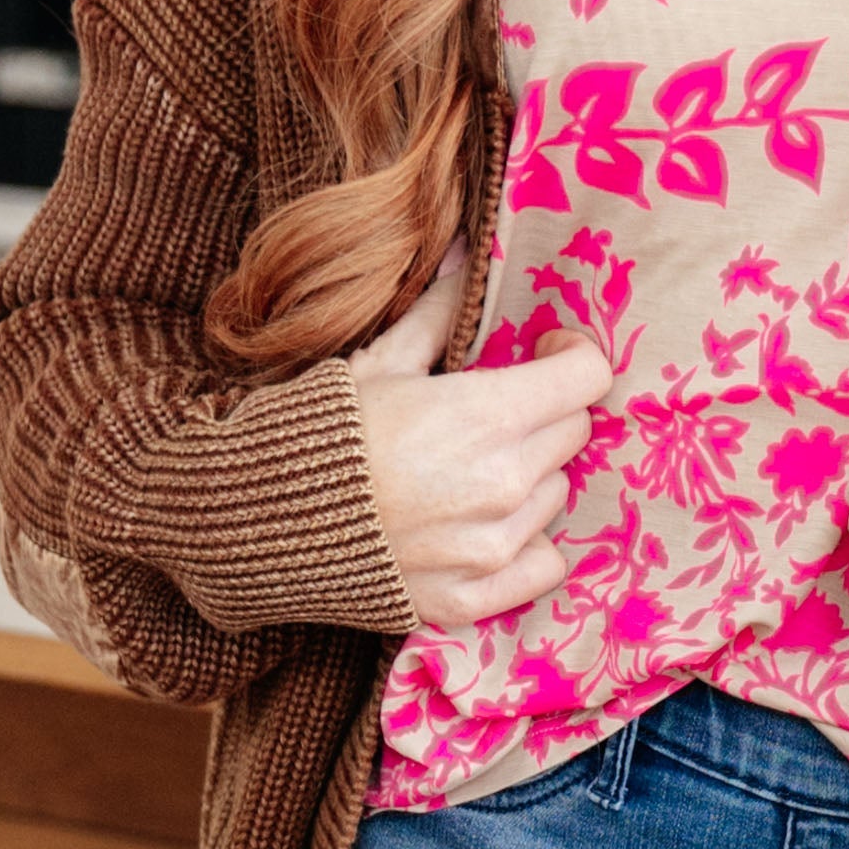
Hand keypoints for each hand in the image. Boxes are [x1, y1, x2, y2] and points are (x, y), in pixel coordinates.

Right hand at [346, 257, 609, 630]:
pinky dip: (524, 543)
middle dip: (544, 413)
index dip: (571, 355)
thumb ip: (438, 310)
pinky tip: (483, 527)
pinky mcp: (475, 595)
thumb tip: (468, 253)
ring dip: (530, 476)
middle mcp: (504, 484)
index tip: (545, 353)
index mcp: (487, 415)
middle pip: (572, 434)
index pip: (586, 378)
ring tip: (470, 470)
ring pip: (556, 494)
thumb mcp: (380, 360)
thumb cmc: (321, 431)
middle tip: (496, 412)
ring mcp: (493, 546)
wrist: (263, 521)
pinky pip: (544, 563)